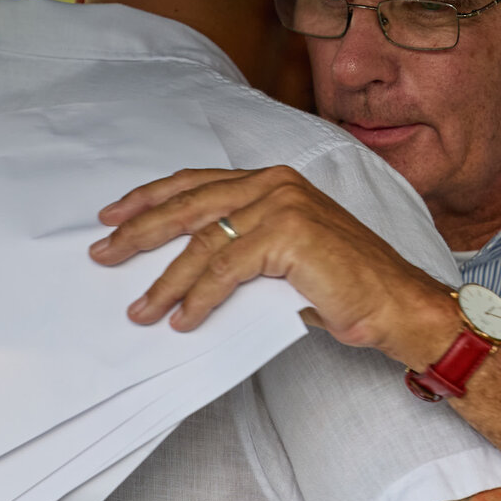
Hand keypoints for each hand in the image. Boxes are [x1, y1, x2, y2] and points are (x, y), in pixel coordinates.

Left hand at [88, 166, 454, 363]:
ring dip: (165, 281)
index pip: (196, 183)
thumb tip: (186, 267)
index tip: (114, 215)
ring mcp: (282, 205)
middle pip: (188, 205)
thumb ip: (244, 245)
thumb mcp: (287, 253)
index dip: (150, 198)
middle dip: (139, 231)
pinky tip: (182, 320)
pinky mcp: (288, 235)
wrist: (398, 303)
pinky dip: (199, 298)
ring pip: (202, 243)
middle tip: (102, 253)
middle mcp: (275, 183)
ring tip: (140, 310)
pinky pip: (226, 270)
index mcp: (273, 180)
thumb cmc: (348, 284)